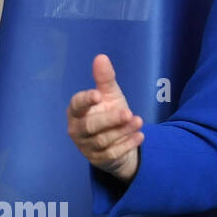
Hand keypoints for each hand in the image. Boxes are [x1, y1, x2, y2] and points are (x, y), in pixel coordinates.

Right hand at [66, 54, 142, 182]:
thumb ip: (105, 80)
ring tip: (139, 121)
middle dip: (109, 119)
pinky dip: (128, 144)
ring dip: (123, 131)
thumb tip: (101, 57)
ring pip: (103, 140)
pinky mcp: (99, 160)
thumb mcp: (110, 96)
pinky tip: (140, 136)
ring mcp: (87, 147)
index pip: (76, 106)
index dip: (85, 100)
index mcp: (77, 112)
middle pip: (89, 126)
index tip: (97, 95)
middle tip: (127, 112)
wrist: (119, 141)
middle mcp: (77, 130)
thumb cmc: (109, 113)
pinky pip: (113, 153)